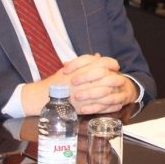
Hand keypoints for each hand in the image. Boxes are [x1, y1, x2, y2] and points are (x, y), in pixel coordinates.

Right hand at [20, 54, 136, 115]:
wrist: (43, 97)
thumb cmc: (57, 82)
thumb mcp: (70, 68)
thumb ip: (85, 62)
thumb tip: (99, 56)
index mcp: (80, 70)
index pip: (101, 63)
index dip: (111, 63)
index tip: (115, 66)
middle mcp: (83, 81)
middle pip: (106, 78)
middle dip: (116, 78)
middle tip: (121, 79)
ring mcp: (83, 95)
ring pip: (105, 93)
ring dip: (115, 93)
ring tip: (121, 93)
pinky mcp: (82, 108)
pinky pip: (101, 107)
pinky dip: (110, 106)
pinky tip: (116, 105)